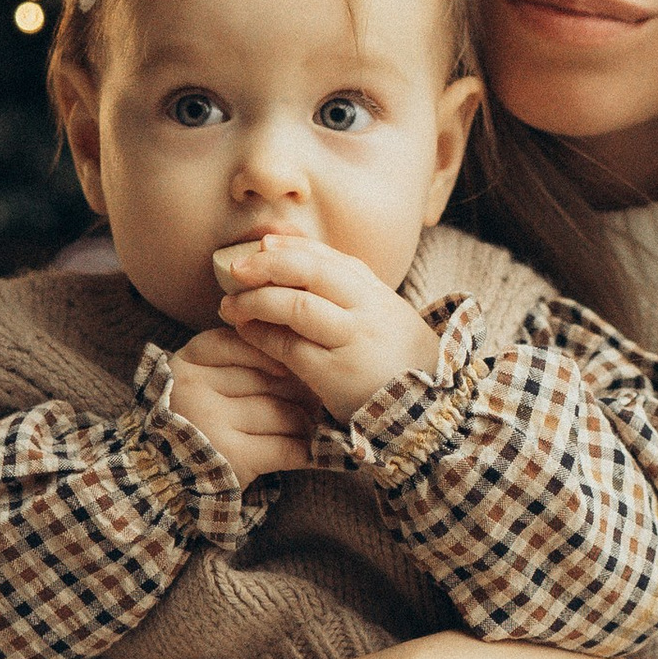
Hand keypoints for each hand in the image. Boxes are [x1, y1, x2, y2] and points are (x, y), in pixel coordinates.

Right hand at [167, 327, 316, 482]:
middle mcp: (194, 389)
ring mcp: (212, 423)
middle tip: (316, 401)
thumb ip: (230, 363)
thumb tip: (294, 356)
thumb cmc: (191, 427)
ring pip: (281, 412)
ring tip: (312, 427)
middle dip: (299, 391)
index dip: (272, 354)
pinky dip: (304, 451)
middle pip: (268, 379)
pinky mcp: (232, 456)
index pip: (238, 344)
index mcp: (185, 364)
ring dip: (305, 423)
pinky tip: (309, 453)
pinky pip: (285, 447)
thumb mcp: (198, 384)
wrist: (165, 482)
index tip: (289, 368)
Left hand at [215, 231, 441, 425]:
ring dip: (257, 301)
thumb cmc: (397, 364)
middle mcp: (367, 311)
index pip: (331, 258)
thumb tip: (299, 263)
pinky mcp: (336, 374)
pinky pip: (291, 348)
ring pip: (298, 306)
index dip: (293, 247)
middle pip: (312, 272)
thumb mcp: (386, 319)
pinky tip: (246, 333)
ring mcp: (353, 341)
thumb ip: (351, 294)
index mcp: (378, 294)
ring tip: (231, 305)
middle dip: (268, 266)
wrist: (426, 413)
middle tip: (236, 270)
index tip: (263, 245)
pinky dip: (263, 337)